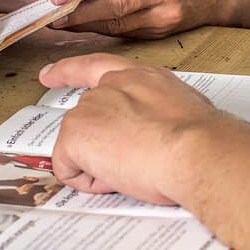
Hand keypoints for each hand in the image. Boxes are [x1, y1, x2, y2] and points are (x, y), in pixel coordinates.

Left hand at [38, 54, 230, 204]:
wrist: (196, 149)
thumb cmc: (202, 138)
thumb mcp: (184, 111)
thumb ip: (161, 113)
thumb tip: (164, 132)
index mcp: (140, 77)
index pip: (96, 67)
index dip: (68, 72)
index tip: (48, 75)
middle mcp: (110, 86)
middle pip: (87, 119)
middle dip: (100, 145)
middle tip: (134, 162)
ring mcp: (89, 107)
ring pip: (80, 147)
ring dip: (101, 165)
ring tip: (135, 169)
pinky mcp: (75, 133)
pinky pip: (69, 169)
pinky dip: (89, 182)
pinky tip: (118, 178)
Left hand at [50, 0, 249, 37]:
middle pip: (113, 4)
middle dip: (78, 12)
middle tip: (52, 16)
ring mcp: (164, 15)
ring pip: (117, 23)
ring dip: (86, 24)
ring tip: (62, 23)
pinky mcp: (163, 33)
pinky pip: (127, 32)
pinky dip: (104, 29)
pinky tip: (88, 27)